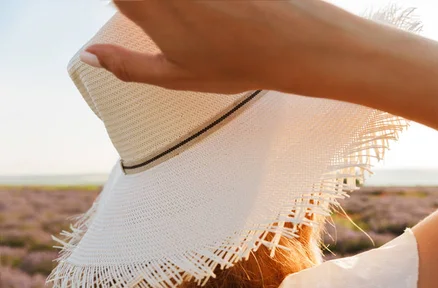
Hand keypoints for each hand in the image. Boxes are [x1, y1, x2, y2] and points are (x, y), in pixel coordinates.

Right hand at [82, 0, 368, 94]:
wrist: (292, 43)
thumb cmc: (236, 64)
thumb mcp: (176, 77)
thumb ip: (126, 66)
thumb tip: (90, 57)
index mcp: (147, 5)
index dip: (127, 5)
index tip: (143, 16)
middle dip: (154, 7)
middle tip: (183, 23)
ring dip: (186, 8)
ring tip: (209, 20)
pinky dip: (208, 5)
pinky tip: (224, 13)